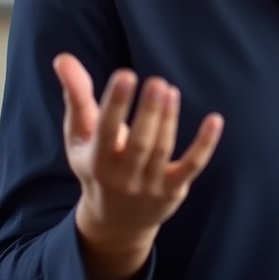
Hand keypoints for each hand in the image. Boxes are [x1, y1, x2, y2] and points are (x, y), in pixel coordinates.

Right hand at [52, 53, 222, 279]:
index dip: (115, 104)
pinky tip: (215, 120)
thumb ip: (76, 95)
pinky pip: (192, 166)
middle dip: (149, 113)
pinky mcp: (173, 189)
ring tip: (170, 90)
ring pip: (162, 150)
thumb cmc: (96, 164)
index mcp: (96, 161)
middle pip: (139, 144)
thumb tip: (63, 58)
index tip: (125, 74)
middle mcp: (122, 177)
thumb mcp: (80, 135)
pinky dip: (204, 145)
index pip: (105, 131)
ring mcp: (149, 185)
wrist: (115, 222)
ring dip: (169, 120)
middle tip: (157, 82)